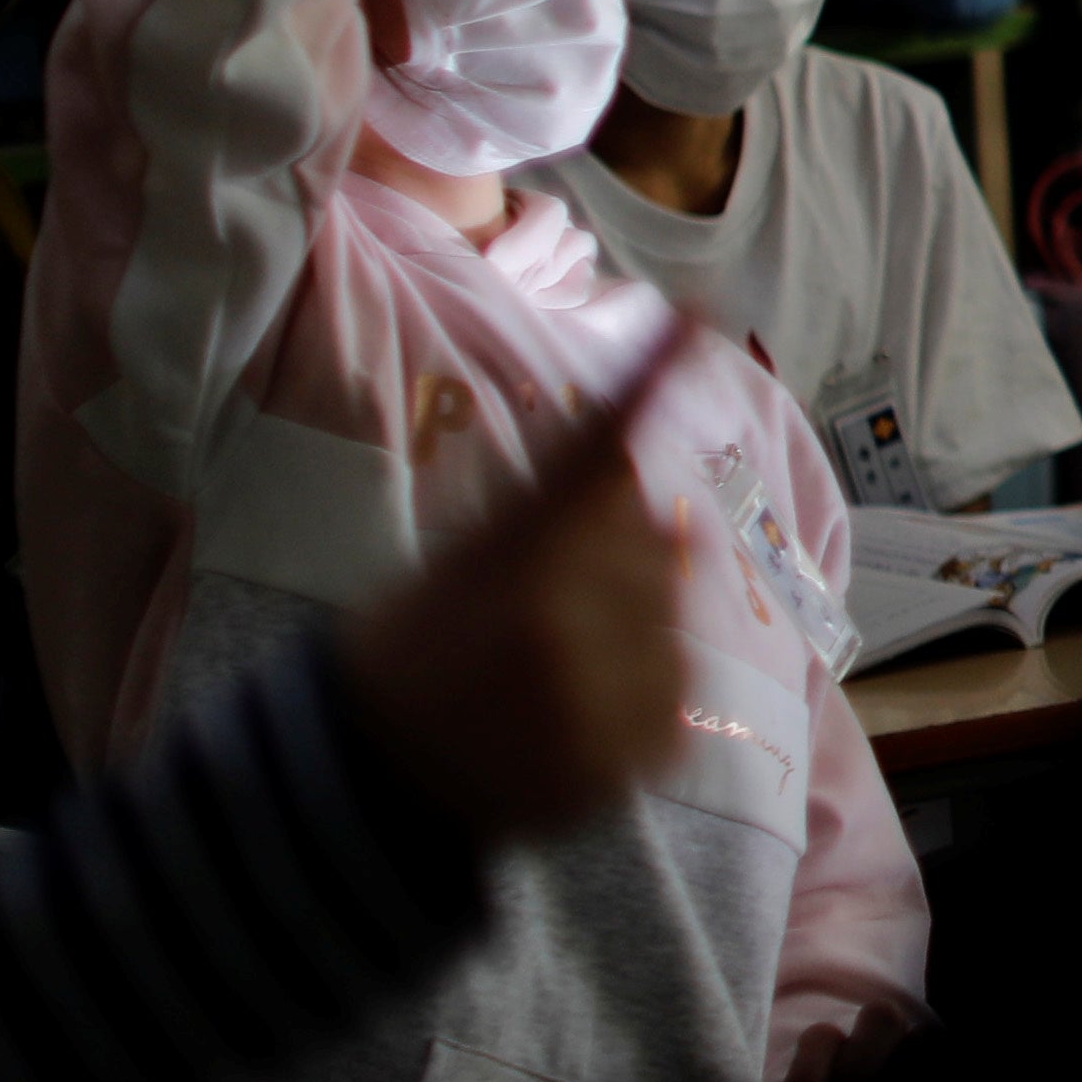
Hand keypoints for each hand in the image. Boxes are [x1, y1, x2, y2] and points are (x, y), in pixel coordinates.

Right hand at [343, 351, 700, 842]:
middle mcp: (570, 623)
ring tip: (556, 662)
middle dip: (624, 547)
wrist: (377, 774)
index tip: (704, 307)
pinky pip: (678, 689)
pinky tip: (577, 709)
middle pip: (659, 532)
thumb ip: (547, 493)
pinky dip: (643, 691)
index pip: (602, 447)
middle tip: (552, 595)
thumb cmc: (412, 649)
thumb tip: (626, 421)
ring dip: (637, 623)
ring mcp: (610, 695)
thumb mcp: (457, 556)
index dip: (658, 375)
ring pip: (675, 611)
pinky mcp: (640, 751)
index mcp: (515, 562)